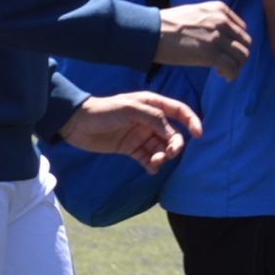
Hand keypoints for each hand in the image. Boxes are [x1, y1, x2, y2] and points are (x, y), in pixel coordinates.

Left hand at [60, 91, 198, 172]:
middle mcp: (149, 120)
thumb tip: (172, 134)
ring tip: (154, 162)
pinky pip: (147, 158)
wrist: (76, 123)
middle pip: (172, 134)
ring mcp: (140, 135)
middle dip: (175, 145)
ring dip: (162, 156)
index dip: (191, 121)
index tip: (198, 134)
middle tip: (169, 154)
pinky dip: (152, 165)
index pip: (179, 111)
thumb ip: (154, 119)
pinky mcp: (131, 148)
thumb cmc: (104, 110)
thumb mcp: (131, 109)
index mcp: (152, 105)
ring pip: (161, 148)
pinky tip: (151, 169)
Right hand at [155, 2, 250, 79]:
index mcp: (219, 9)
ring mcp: (217, 38)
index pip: (242, 29)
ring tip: (223, 71)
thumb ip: (212, 20)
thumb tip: (221, 37)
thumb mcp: (195, 12)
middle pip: (246, 43)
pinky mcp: (210, 54)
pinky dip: (232, 74)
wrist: (151, 31)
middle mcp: (222, 21)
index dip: (236, 43)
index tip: (226, 52)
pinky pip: (232, 68)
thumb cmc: (167, 25)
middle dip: (238, 56)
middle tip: (226, 64)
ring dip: (236, 66)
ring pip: (242, 56)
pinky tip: (224, 76)